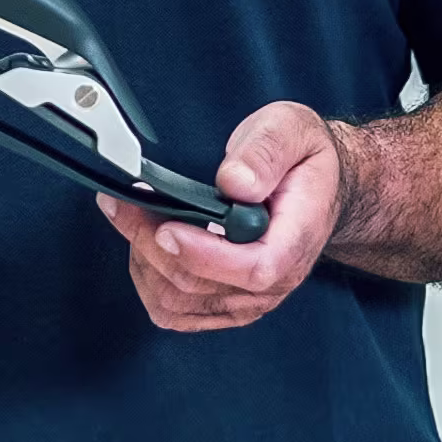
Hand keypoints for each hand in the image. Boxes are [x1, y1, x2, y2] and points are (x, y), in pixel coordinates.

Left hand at [100, 101, 341, 331]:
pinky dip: (148, 278)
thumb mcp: (291, 131)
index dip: (203, 254)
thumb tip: (234, 181)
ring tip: (134, 216)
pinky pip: (173, 310)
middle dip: (150, 241)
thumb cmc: (300, 160)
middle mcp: (273, 282)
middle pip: (198, 285)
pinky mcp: (223, 305)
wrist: (314, 186)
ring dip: (143, 259)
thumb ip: (265, 151)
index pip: (253, 269)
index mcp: (294, 241)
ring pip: (175, 302)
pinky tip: (145, 243)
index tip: (165, 226)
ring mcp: (246, 299)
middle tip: (127, 198)